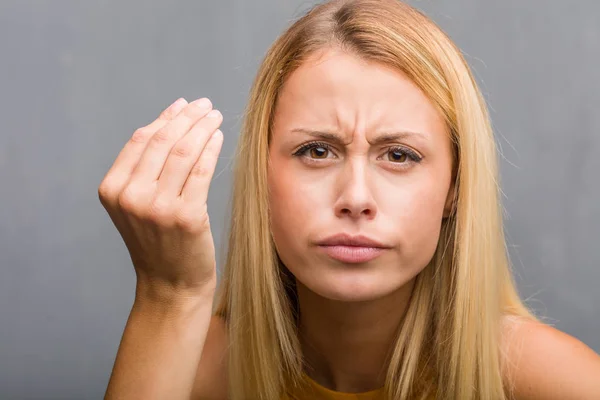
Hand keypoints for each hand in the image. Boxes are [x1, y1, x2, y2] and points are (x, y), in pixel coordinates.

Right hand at [98, 98, 223, 301]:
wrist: (171, 285)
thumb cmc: (159, 241)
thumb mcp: (137, 204)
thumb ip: (144, 169)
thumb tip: (170, 120)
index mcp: (112, 189)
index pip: (141, 140)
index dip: (165, 117)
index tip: (184, 105)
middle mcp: (130, 196)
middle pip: (162, 141)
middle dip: (187, 117)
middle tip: (205, 105)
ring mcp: (157, 207)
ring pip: (183, 151)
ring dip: (202, 127)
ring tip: (214, 116)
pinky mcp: (186, 216)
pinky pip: (201, 170)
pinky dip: (211, 149)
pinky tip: (219, 137)